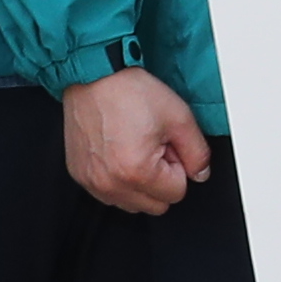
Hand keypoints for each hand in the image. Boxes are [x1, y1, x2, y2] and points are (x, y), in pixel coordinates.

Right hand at [63, 67, 210, 214]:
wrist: (92, 76)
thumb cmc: (128, 91)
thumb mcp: (178, 117)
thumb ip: (197, 152)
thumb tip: (200, 173)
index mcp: (137, 172)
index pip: (177, 193)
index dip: (179, 167)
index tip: (167, 145)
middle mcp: (110, 183)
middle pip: (155, 205)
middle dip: (161, 179)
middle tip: (153, 147)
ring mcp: (92, 182)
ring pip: (132, 203)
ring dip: (140, 183)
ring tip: (135, 148)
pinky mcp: (80, 176)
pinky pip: (109, 194)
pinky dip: (119, 180)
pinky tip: (119, 151)